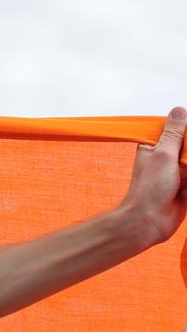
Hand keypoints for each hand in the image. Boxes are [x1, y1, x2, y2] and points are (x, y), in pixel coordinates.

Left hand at [123, 107, 186, 244]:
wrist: (148, 221)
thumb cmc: (149, 190)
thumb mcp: (163, 155)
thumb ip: (174, 134)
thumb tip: (178, 111)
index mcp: (155, 147)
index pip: (180, 131)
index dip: (186, 137)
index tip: (182, 151)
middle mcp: (167, 158)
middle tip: (180, 171)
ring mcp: (178, 173)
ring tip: (181, 183)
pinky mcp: (186, 187)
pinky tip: (184, 190)